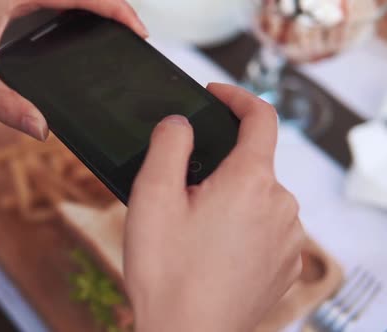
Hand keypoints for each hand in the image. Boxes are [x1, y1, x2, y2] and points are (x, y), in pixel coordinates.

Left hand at [0, 0, 147, 140]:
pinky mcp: (19, 5)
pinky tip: (92, 29)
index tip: (135, 27)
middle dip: (111, 5)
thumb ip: (7, 106)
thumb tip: (41, 128)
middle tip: (136, 31)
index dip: (111, 7)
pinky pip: (59, 2)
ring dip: (98, 6)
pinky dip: (82, 12)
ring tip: (123, 28)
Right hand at [124, 83, 304, 331]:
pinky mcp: (285, 267)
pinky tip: (210, 253)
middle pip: (252, 164)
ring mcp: (288, 240)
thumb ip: (169, 144)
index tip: (216, 95)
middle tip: (180, 193)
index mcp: (251, 181)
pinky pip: (264, 230)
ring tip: (192, 231)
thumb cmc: (167, 272)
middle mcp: (282, 207)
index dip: (237, 97)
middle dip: (217, 167)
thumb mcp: (152, 195)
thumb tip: (181, 123)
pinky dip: (240, 228)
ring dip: (228, 200)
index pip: (260, 117)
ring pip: (257, 198)